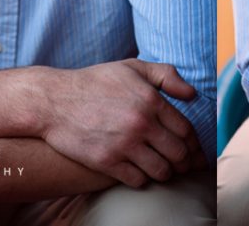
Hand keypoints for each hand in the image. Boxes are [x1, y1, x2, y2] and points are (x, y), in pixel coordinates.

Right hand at [33, 59, 205, 187]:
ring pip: (161, 171)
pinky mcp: (106, 161)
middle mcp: (141, 123)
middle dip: (184, 162)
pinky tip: (140, 172)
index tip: (194, 150)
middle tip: (183, 165)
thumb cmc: (95, 82)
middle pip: (178, 153)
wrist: (54, 100)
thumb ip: (166, 76)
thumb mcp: (132, 68)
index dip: (194, 144)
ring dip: (166, 173)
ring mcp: (124, 144)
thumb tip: (193, 95)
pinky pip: (138, 180)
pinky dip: (143, 179)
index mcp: (150, 100)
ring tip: (163, 169)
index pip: (186, 130)